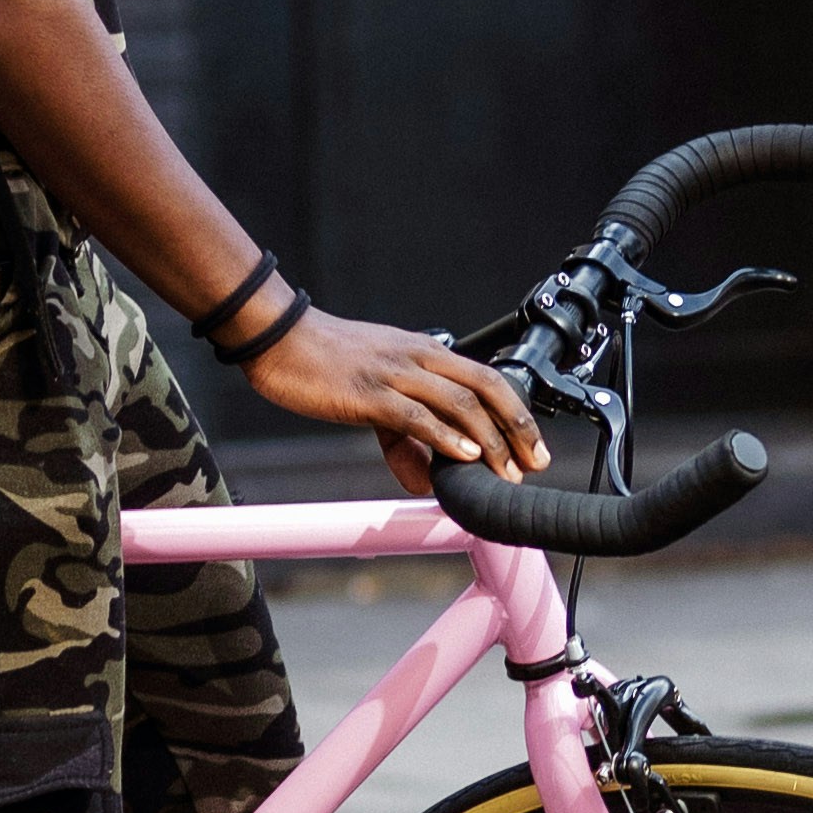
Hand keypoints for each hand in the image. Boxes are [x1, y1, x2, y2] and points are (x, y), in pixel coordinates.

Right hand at [240, 305, 550, 495]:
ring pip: (458, 403)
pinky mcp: (369, 393)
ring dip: (488, 441)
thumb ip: (402, 431)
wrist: (277, 336)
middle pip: (485, 387)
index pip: (485, 377)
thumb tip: (424, 475)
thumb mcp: (373, 390)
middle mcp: (418, 356)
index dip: (515, 411)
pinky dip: (444, 436)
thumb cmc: (322, 360)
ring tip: (506, 472)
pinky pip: (416, 414)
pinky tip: (463, 457)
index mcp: (424, 351)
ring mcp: (395, 373)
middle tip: (535, 463)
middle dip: (517, 427)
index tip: (533, 446)